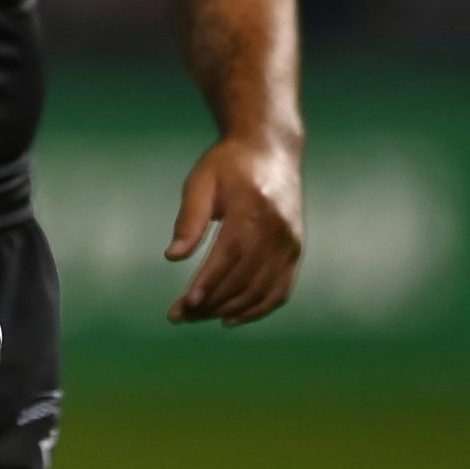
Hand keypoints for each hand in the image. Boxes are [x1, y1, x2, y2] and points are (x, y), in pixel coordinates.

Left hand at [166, 132, 304, 324]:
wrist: (272, 150)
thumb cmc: (229, 164)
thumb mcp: (202, 181)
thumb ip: (189, 219)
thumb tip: (173, 255)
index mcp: (253, 211)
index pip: (230, 256)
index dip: (209, 283)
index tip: (186, 304)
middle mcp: (277, 232)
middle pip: (243, 279)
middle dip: (211, 303)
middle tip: (179, 315)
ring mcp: (290, 245)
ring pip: (261, 291)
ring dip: (229, 310)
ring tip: (198, 317)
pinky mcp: (296, 252)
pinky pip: (279, 291)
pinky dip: (257, 309)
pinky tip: (231, 318)